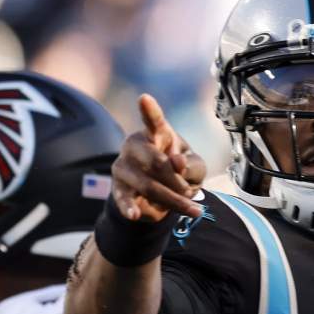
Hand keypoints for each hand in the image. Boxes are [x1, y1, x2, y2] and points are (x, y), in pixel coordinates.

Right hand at [111, 94, 205, 222]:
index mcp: (156, 133)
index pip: (153, 120)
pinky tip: (134, 215)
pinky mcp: (118, 188)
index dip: (149, 110)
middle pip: (157, 163)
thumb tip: (177, 164)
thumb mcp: (195, 168)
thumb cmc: (181, 173)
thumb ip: (191, 164)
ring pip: (148, 186)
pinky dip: (129, 208)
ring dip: (173, 200)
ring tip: (192, 210)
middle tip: (191, 192)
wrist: (161, 197)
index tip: (144, 98)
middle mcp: (134, 145)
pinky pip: (124, 199)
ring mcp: (123, 166)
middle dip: (178, 182)